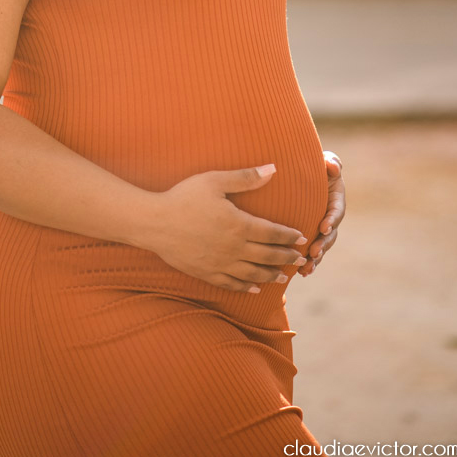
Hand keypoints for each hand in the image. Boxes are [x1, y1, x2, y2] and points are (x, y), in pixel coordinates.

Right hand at [141, 165, 308, 292]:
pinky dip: (246, 286)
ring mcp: (220, 264)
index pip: (272, 233)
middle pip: (267, 255)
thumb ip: (245, 177)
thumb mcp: (214, 181)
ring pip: (253, 273)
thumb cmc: (184, 197)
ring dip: (271, 275)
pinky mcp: (207, 273)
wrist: (155, 223)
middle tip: (299, 258)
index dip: (288, 236)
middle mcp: (234, 248)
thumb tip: (272, 169)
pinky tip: (254, 288)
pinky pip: (232, 283)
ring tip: (283, 277)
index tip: (301, 237)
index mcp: (238, 225)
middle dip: (285, 257)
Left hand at [297, 151, 344, 277]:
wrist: (300, 176)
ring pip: (321, 247)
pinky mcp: (311, 236)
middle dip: (323, 245)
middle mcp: (330, 217)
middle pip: (330, 235)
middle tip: (314, 252)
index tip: (324, 226)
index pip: (336, 210)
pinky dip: (308, 264)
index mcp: (335, 200)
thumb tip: (333, 167)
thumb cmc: (314, 166)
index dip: (332, 219)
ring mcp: (321, 229)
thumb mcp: (325, 160)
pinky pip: (312, 252)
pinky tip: (301, 274)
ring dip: (316, 259)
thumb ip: (331, 162)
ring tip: (306, 268)